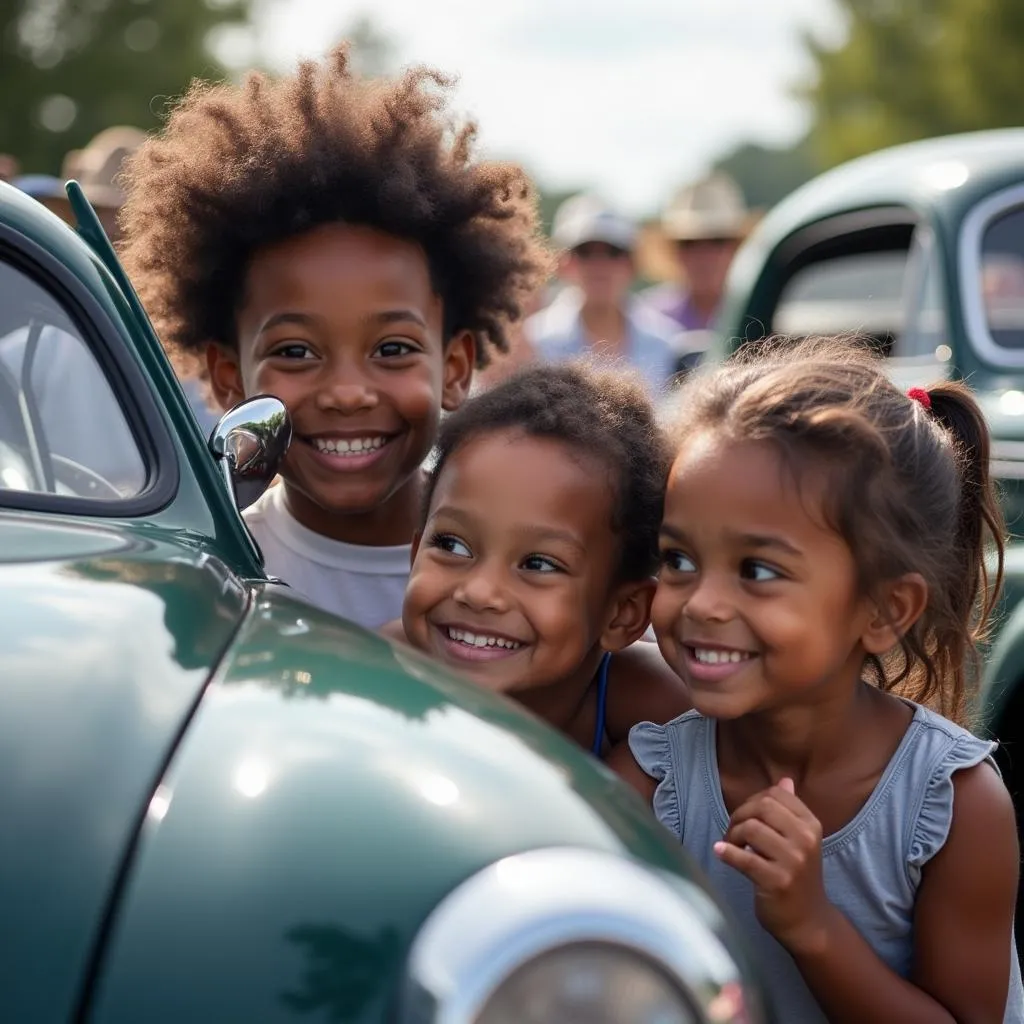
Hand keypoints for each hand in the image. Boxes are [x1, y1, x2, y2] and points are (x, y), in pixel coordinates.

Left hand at [714, 778, 831, 954]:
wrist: (808, 920)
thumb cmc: (797, 875)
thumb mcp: (800, 840)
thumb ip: (790, 810)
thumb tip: (784, 780)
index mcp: (811, 825)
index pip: (776, 793)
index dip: (752, 801)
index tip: (745, 817)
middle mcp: (806, 840)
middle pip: (762, 807)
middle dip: (739, 816)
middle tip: (733, 833)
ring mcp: (793, 862)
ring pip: (751, 829)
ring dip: (732, 835)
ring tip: (730, 847)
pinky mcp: (777, 882)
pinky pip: (744, 858)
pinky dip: (727, 853)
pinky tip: (720, 852)